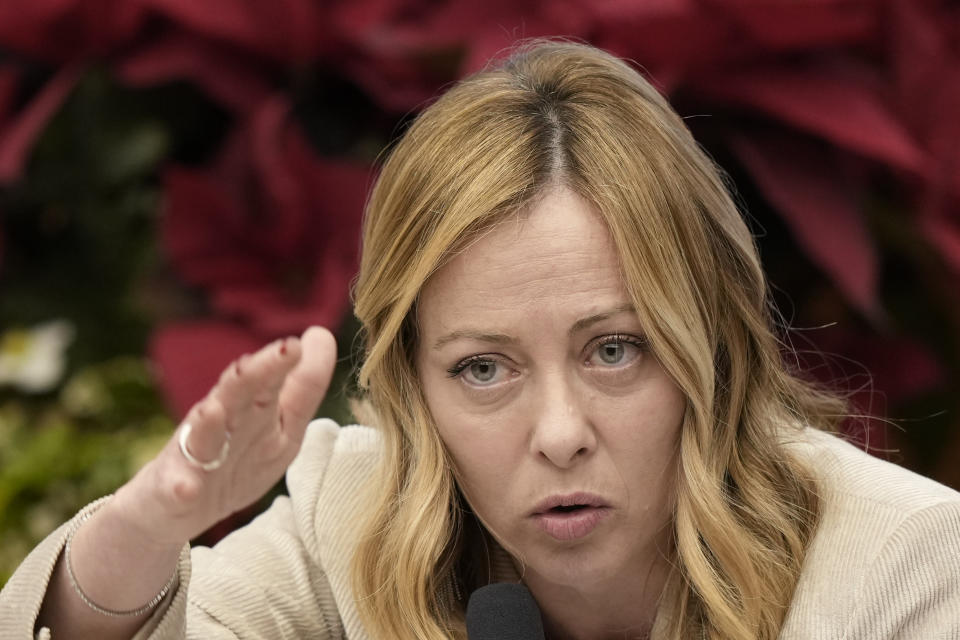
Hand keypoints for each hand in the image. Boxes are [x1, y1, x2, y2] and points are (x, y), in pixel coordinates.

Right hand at [111, 326, 336, 547]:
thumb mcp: (280, 429)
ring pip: (202, 433)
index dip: (289, 364)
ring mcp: (195, 455)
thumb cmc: (235, 458)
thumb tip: (322, 335)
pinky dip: (180, 486)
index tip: (310, 338)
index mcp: (253, 410)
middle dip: (258, 373)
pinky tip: (185, 487)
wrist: (173, 503)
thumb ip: (302, 387)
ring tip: (214, 409)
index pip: (273, 383)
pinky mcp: (173, 488)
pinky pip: (176, 486)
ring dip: (208, 422)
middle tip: (284, 350)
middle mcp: (222, 423)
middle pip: (239, 394)